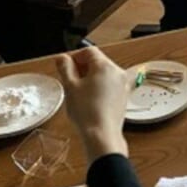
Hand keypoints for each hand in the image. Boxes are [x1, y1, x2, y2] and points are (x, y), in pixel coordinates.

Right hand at [56, 47, 131, 162]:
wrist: (102, 135)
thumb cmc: (86, 111)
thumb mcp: (70, 86)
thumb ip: (65, 68)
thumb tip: (62, 58)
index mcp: (105, 66)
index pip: (88, 51)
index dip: (74, 57)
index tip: (65, 68)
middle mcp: (118, 72)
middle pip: (97, 61)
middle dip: (82, 68)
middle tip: (70, 81)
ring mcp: (123, 85)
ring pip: (103, 74)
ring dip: (90, 78)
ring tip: (78, 93)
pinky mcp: (123, 96)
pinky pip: (109, 85)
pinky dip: (99, 87)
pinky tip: (89, 100)